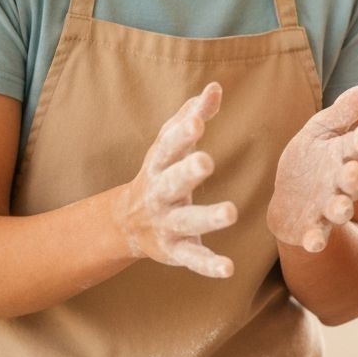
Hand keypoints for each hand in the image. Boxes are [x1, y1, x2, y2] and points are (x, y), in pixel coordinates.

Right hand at [114, 82, 236, 278]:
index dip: (182, 133)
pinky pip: (193, 258)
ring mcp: (166, 223)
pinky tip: (229, 269)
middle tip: (206, 161)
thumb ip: (193, 115)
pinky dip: (208, 265)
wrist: (127, 222)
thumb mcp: (170, 143)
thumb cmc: (160, 171)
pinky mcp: (176, 250)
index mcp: (159, 164)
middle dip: (187, 172)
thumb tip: (215, 87)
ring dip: (206, 218)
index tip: (198, 120)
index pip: (169, 145)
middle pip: (172, 182)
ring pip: (186, 221)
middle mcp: (160, 193)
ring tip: (230, 213)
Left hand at [267, 85, 357, 252]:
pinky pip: (318, 236)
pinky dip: (317, 240)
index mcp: (346, 155)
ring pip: (341, 210)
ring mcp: (328, 208)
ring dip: (342, 208)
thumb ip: (342, 112)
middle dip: (356, 177)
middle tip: (351, 170)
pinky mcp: (312, 229)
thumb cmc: (310, 160)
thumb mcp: (320, 130)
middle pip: (357, 182)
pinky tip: (313, 242)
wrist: (289, 198)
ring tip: (340, 206)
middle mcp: (342, 184)